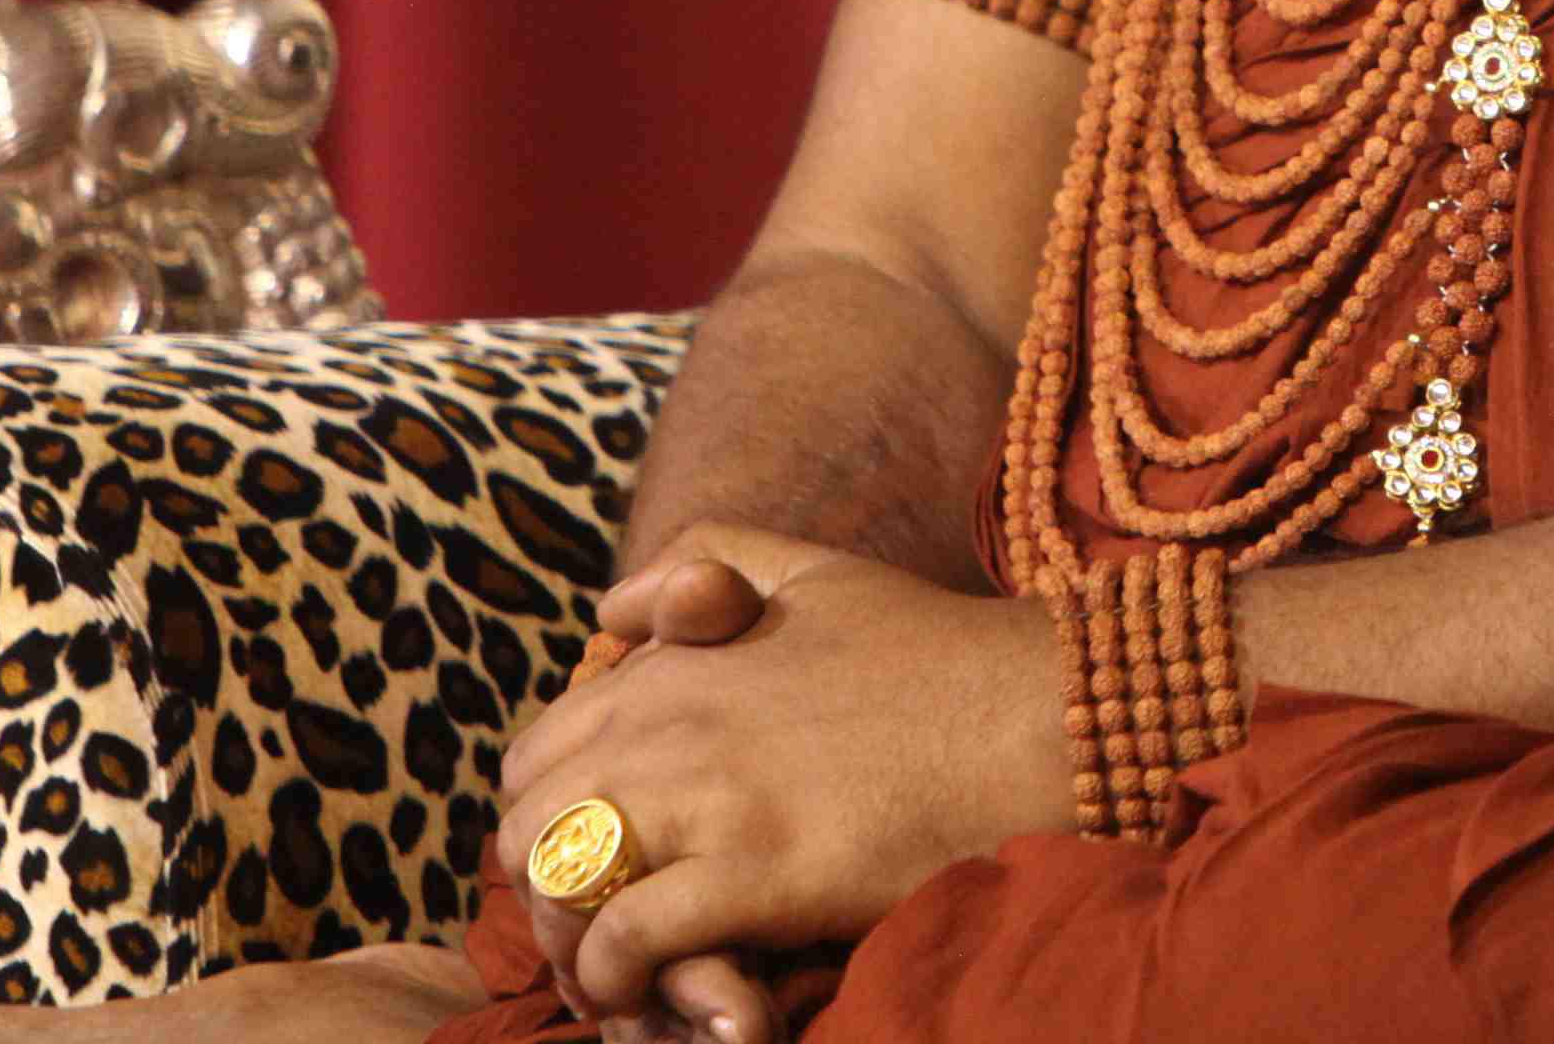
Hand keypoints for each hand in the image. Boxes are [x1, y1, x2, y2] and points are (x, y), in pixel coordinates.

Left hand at [492, 528, 1075, 1031]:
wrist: (1028, 716)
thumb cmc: (929, 651)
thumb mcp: (809, 571)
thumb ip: (704, 561)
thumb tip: (608, 612)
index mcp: (671, 663)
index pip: (537, 752)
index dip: (547, 817)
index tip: (593, 860)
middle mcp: (668, 722)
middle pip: (525, 823)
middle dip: (541, 889)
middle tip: (595, 933)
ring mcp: (708, 797)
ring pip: (556, 882)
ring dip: (567, 943)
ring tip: (611, 975)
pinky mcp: (753, 872)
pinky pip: (627, 939)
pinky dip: (616, 977)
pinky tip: (647, 992)